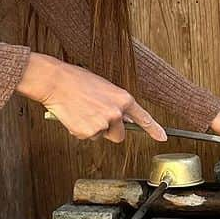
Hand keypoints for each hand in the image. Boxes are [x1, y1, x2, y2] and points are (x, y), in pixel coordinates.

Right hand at [19, 53, 166, 142]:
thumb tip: (120, 117)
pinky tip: (74, 116)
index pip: (143, 118)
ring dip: (93, 129)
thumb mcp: (104, 87)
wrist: (56, 81)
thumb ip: (114, 103)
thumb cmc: (76, 81)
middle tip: (95, 117)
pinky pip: (87, 137)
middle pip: (120, 135)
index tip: (163, 137)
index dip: (154, 129)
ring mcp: (103, 124)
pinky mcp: (88, 132)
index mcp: (123, 99)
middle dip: (110, 131)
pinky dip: (79, 130)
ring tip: (81, 111)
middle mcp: (116, 113)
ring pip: (101, 136)